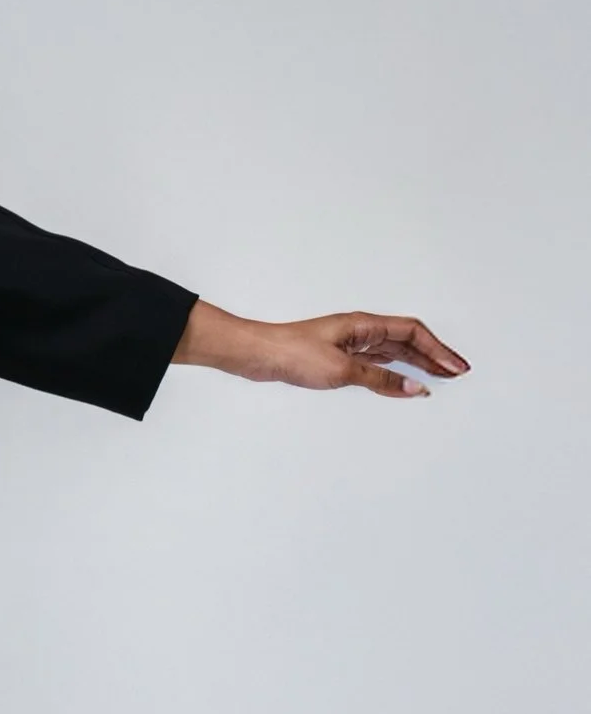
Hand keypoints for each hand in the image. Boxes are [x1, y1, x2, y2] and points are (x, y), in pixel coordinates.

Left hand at [173, 302, 468, 395]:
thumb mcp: (341, 370)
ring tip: (439, 377)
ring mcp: (349, 344)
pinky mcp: (338, 357)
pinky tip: (403, 381)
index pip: (412, 332)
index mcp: (364, 325)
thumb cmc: (291, 352)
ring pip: (393, 352)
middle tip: (457, 372)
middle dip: (434, 356)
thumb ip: (380, 381)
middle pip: (407, 341)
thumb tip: (414, 388)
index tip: (456, 366)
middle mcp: (360, 331)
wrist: (257, 355)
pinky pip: (376, 363)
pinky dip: (394, 372)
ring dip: (417, 364)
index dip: (438, 349)